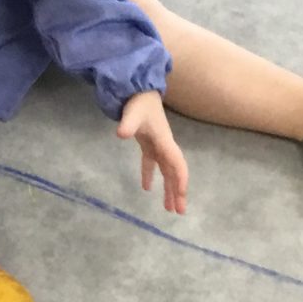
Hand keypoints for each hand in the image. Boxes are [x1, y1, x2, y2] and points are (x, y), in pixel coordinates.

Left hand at [116, 91, 187, 215]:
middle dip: (178, 192)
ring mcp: (158, 146)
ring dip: (168, 188)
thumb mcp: (133, 113)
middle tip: (179, 212)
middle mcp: (165, 146)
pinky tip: (146, 189)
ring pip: (166, 172)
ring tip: (168, 208)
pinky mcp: (149, 144)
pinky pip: (152, 164)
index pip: (176, 164)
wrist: (138, 89)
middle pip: (174, 173)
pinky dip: (150, 176)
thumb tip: (121, 134)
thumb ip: (128, 124)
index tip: (181, 196)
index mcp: (165, 142)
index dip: (180, 180)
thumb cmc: (139, 102)